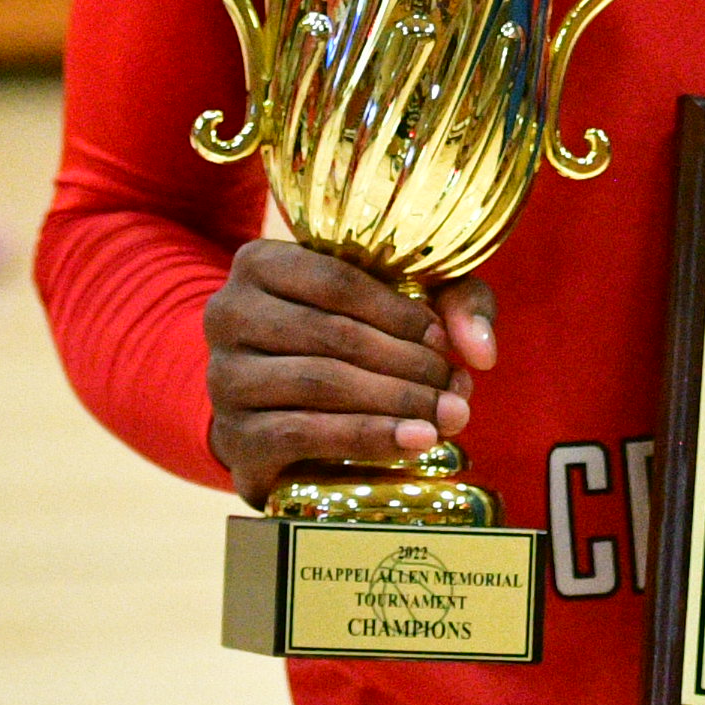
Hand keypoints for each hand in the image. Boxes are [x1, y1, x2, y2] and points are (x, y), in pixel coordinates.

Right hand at [201, 241, 496, 506]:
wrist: (282, 419)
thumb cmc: (348, 343)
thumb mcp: (404, 306)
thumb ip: (454, 305)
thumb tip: (480, 350)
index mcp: (261, 263)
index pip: (336, 280)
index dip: (401, 313)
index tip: (446, 344)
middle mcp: (229, 314)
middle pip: (332, 335)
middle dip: (408, 364)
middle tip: (458, 390)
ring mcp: (223, 378)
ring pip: (319, 382)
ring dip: (395, 401)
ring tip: (447, 417)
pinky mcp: (232, 436)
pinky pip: (301, 432)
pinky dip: (366, 436)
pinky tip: (413, 441)